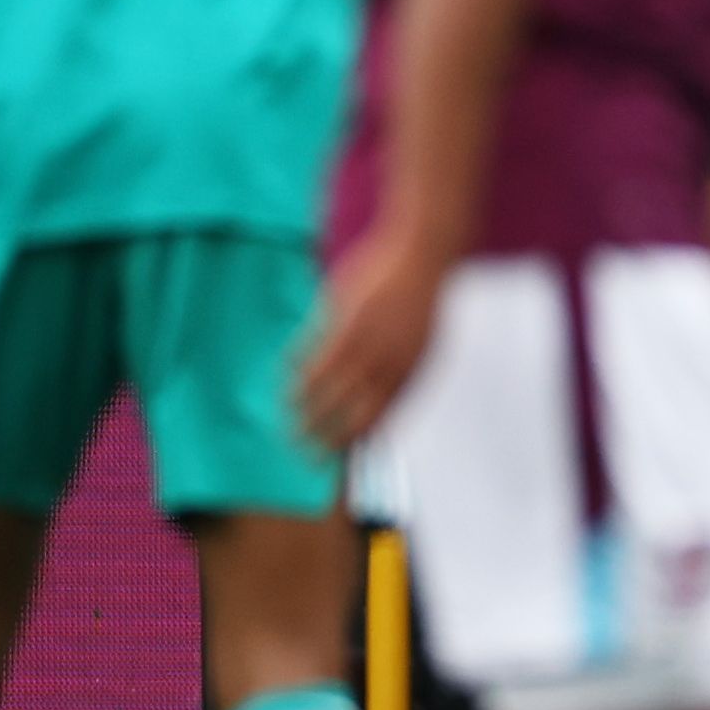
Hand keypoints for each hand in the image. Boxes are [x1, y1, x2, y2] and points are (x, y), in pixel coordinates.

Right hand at [297, 232, 450, 450]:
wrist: (423, 255)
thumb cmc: (420, 300)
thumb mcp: (420, 343)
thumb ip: (399, 372)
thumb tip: (383, 399)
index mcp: (412, 373)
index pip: (383, 419)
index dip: (358, 440)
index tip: (340, 455)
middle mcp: (390, 365)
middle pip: (354, 413)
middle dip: (329, 438)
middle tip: (306, 453)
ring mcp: (369, 344)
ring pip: (331, 388)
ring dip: (307, 409)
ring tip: (289, 422)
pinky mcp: (347, 320)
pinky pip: (317, 354)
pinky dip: (299, 369)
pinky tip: (286, 377)